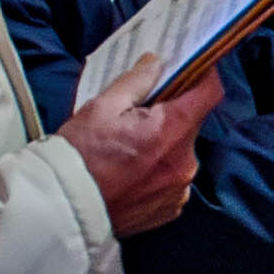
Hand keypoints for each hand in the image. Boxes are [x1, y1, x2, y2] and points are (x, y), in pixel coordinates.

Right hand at [66, 55, 225, 236]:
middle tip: (142, 109)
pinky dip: (158, 170)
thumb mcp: (102, 107)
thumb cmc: (79, 156)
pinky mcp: (169, 209)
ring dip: (164, 143)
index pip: (209, 93)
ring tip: (130, 145)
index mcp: (172, 131)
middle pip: (192, 123)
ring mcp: (179, 189)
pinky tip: (131, 170)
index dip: (203, 75)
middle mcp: (185, 162)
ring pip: (181, 152)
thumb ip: (136, 82)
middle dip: (172, 112)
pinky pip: (172, 179)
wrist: (64, 210)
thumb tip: (156, 63)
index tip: (189, 68)